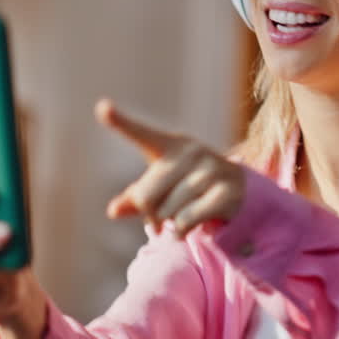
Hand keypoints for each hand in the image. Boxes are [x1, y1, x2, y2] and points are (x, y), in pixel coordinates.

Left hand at [97, 98, 244, 238]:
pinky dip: (181, 231)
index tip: (102, 107)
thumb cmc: (186, 186)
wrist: (237, 189)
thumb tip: (113, 211)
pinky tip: (188, 226)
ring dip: (168, 223)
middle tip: (161, 213)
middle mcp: (190, 152)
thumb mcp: (159, 188)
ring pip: (166, 213)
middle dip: (149, 213)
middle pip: (145, 197)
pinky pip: (185, 221)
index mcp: (169, 144)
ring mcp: (210, 169)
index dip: (119, 121)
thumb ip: (135, 198)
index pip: (140, 134)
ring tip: (180, 215)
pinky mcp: (225, 191)